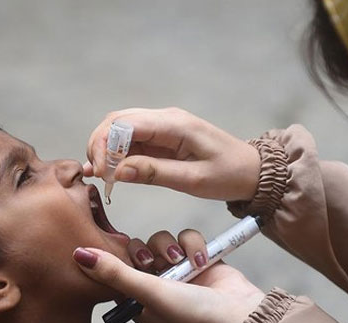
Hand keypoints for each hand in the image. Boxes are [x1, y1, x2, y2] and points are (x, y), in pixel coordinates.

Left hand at [73, 229, 264, 322]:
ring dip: (172, 247)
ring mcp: (178, 272)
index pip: (115, 272)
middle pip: (138, 250)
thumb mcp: (148, 293)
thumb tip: (77, 254)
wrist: (239, 315)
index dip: (116, 259)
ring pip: (161, 240)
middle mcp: (156, 286)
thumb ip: (114, 273)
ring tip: (184, 262)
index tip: (122, 254)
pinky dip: (194, 245)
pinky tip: (202, 260)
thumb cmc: (191, 314)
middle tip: (154, 263)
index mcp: (138, 302)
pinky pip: (186, 238)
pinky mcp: (198, 259)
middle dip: (147, 251)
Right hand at [84, 107, 260, 200]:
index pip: (125, 124)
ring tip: (101, 175)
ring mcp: (163, 126)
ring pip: (120, 129)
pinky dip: (117, 154)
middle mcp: (165, 118)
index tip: (100, 172)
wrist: (252, 171)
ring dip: (106, 149)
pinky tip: (112, 172)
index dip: (105, 146)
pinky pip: (132, 139)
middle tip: (96, 174)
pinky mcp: (162, 136)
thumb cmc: (228, 175)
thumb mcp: (193, 180)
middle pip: (116, 121)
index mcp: (174, 124)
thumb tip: (118, 171)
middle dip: (100, 145)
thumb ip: (155, 173)